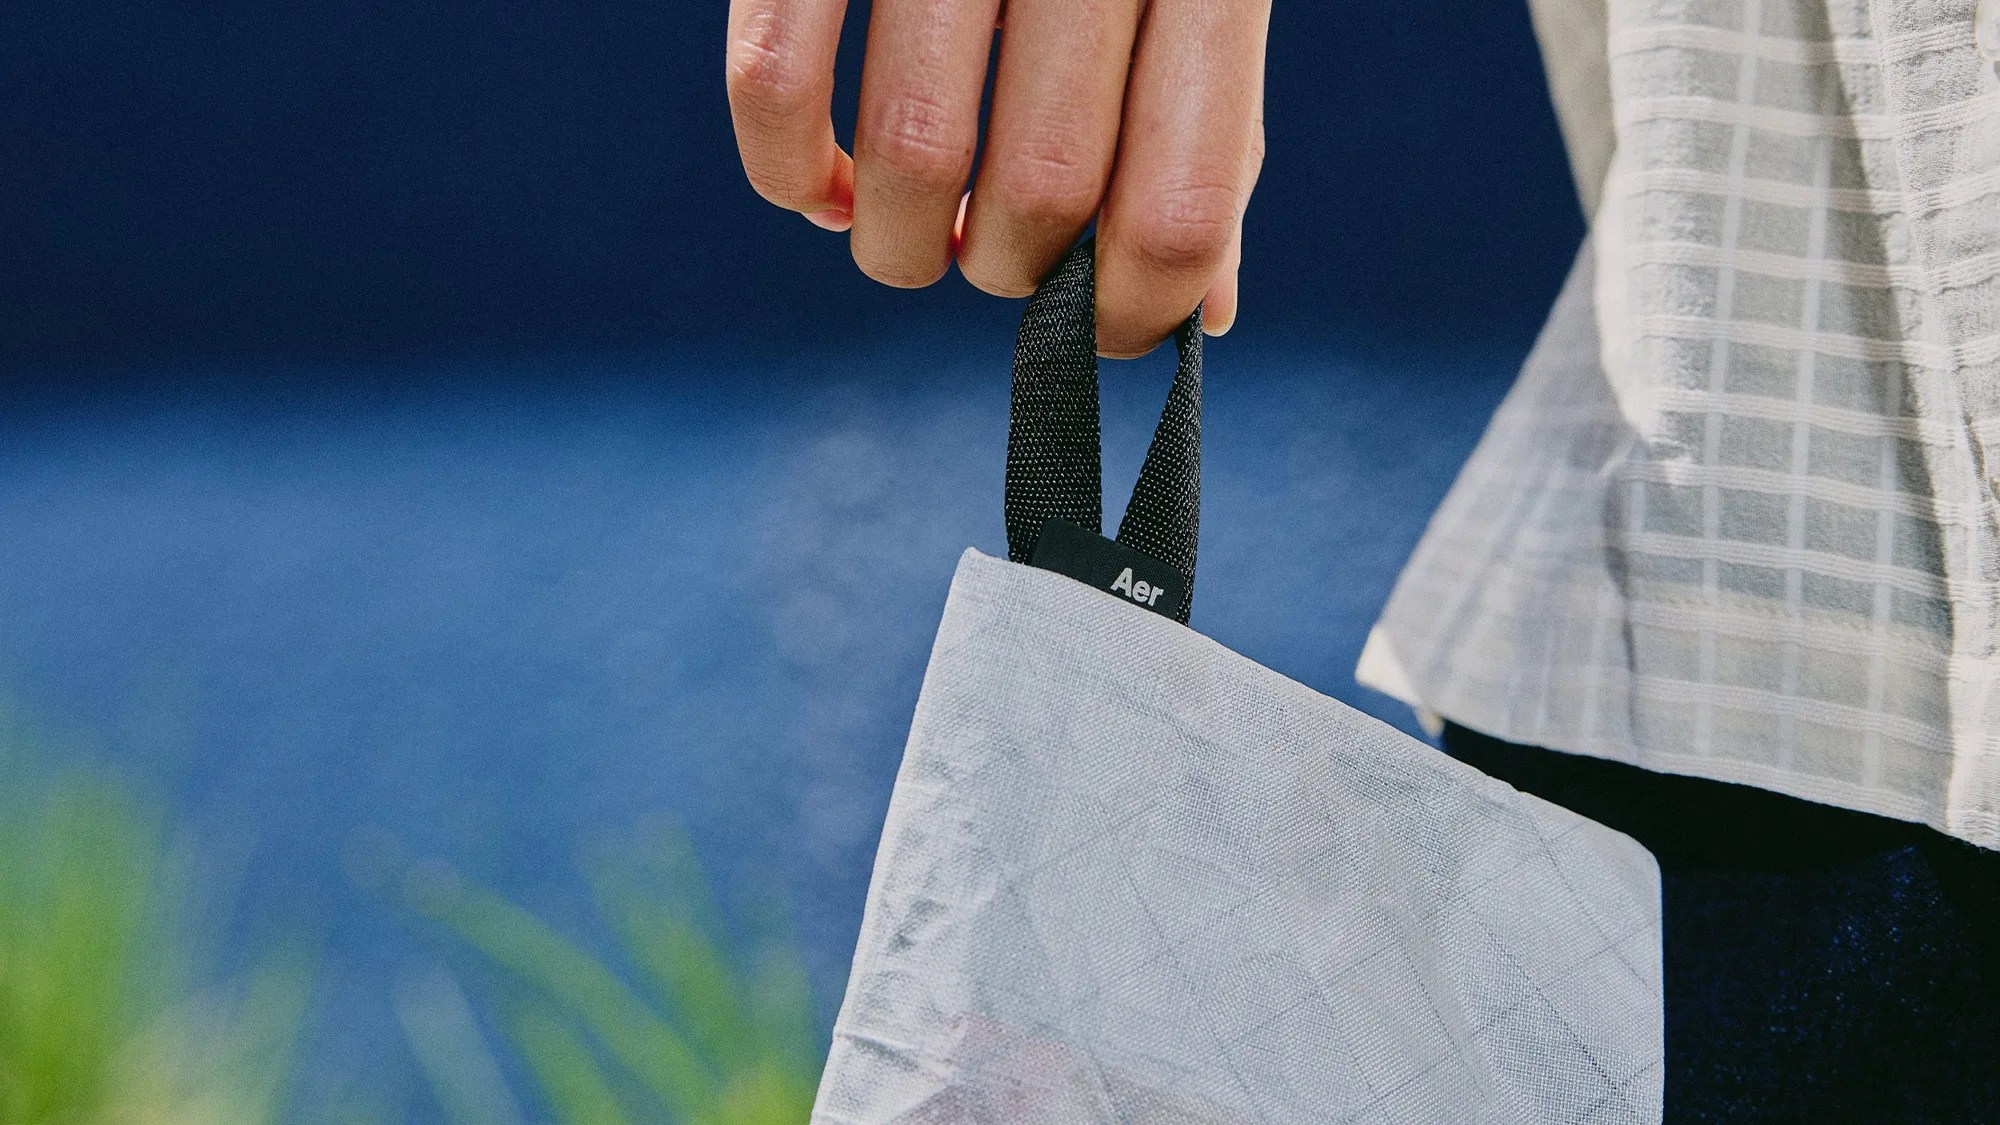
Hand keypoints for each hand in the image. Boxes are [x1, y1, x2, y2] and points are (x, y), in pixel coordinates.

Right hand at [726, 0, 1268, 355]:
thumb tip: (1206, 313)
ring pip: (911, 162)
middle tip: (997, 253)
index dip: (1141, 312)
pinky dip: (789, 175)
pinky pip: (773, 84)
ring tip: (912, 235)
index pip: (1180, 204)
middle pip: (1040, 198)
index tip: (1106, 330)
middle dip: (1011, 276)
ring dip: (903, 249)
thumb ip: (1209, 133)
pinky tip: (824, 190)